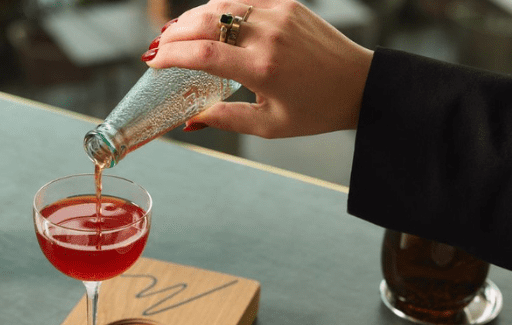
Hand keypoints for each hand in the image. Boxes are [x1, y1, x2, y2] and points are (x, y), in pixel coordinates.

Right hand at [143, 0, 373, 137]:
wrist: (358, 85)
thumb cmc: (315, 110)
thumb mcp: (269, 125)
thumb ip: (226, 119)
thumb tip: (189, 120)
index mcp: (264, 68)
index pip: (203, 54)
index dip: (171, 56)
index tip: (153, 63)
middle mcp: (269, 35)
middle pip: (205, 22)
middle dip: (173, 34)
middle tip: (155, 48)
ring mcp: (279, 14)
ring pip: (221, 5)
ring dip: (192, 18)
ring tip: (173, 34)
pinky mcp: (287, 4)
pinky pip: (241, 1)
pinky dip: (217, 9)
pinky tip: (204, 21)